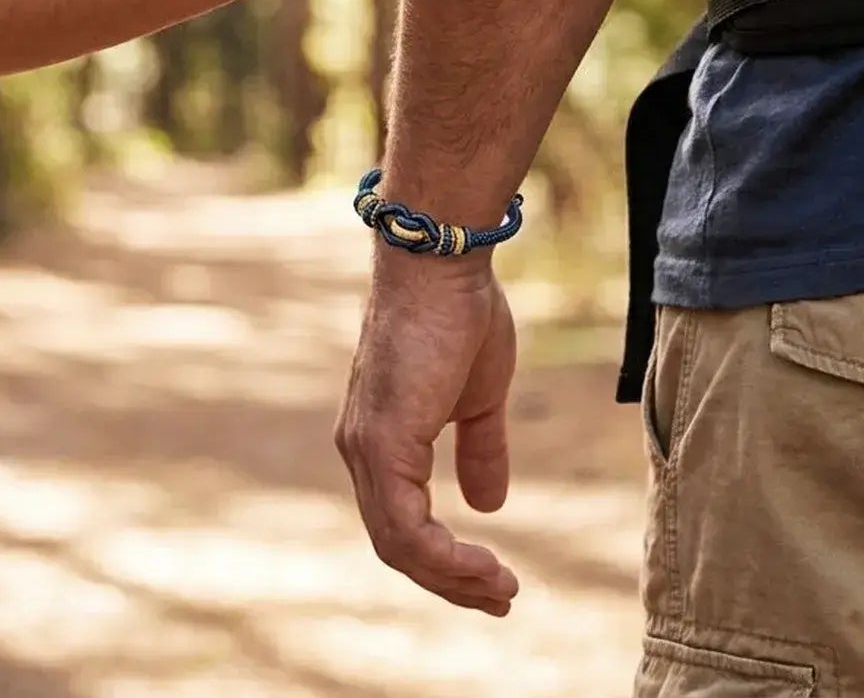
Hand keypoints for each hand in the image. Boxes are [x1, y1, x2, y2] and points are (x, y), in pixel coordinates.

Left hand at [336, 251, 519, 613]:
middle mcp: (360, 449)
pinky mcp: (380, 443)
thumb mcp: (478, 397)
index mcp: (379, 438)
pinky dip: (444, 558)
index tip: (495, 576)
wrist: (440, 265)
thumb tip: (487, 504)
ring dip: (453, 577)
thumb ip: (480, 448)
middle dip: (451, 580)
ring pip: (398, 545)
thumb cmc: (458, 315)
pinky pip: (404, 527)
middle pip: (396, 544)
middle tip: (502, 598)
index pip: (401, 521)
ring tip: (503, 588)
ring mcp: (365, 447)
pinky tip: (485, 565)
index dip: (445, 559)